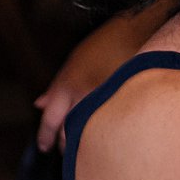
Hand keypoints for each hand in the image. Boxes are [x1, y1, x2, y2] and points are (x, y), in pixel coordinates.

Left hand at [32, 22, 136, 150]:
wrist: (140, 30)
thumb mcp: (75, 60)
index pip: (51, 120)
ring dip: (87, 141)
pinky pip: (113, 125)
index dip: (45, 137)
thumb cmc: (107, 42)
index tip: (44, 147)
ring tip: (87, 145)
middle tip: (66, 150)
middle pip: (70, 133)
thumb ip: (55, 87)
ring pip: (92, 133)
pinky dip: (107, 131)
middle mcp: (87, 95)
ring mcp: (108, 100)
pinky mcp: (127, 102)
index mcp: (70, 85)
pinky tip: (108, 134)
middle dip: (66, 145)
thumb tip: (39, 104)